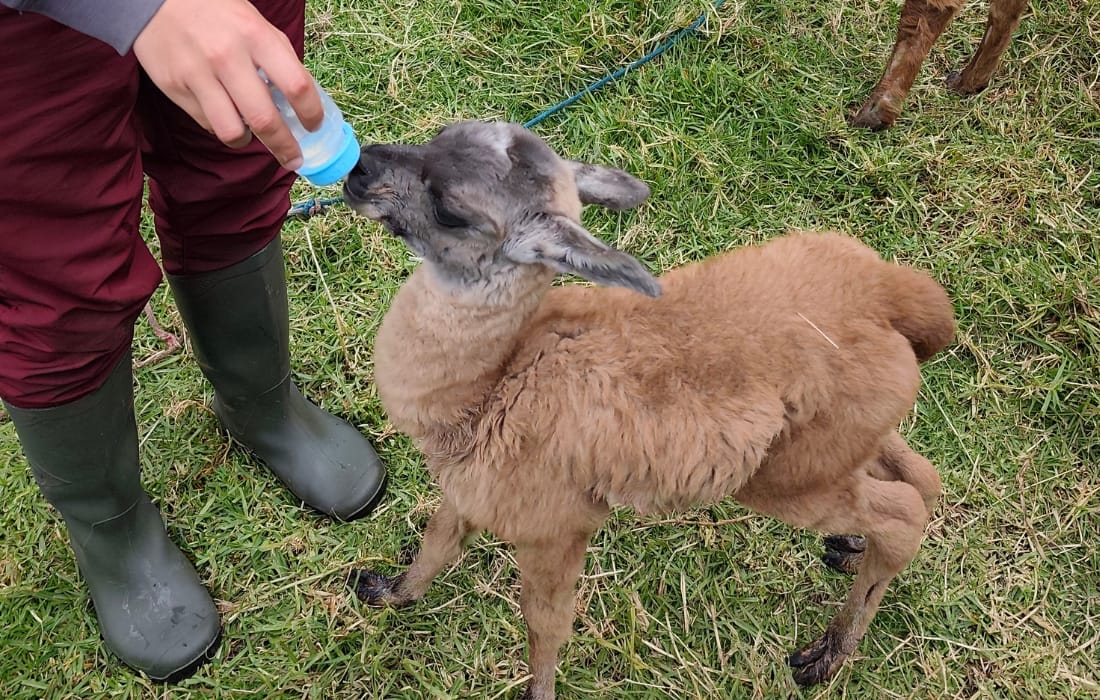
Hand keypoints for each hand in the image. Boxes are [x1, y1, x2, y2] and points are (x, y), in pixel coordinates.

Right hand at [133, 0, 322, 169]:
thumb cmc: (213, 9)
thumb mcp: (253, 21)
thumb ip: (277, 56)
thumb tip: (301, 96)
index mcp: (255, 36)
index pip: (297, 85)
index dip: (311, 113)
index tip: (314, 126)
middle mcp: (227, 57)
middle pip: (265, 120)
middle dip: (285, 147)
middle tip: (293, 159)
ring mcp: (198, 74)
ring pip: (232, 132)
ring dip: (247, 140)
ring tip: (250, 133)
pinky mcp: (175, 88)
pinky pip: (207, 123)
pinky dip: (220, 125)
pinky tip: (222, 112)